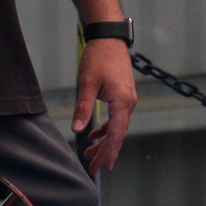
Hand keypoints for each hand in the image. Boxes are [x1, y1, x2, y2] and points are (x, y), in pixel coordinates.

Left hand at [72, 40, 136, 172]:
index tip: (102, 167)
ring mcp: (127, 99)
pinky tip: (94, 134)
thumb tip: (76, 130)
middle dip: (105, 151)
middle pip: (117, 134)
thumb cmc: (98, 58)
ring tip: (90, 153)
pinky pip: (116, 118)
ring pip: (116, 127)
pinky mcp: (122, 95)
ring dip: (104, 140)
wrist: (109, 38)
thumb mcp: (87, 83)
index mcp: (122, 102)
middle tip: (92, 167)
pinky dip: (106, 128)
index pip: (116, 134)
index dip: (109, 152)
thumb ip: (83, 108)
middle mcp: (128, 103)